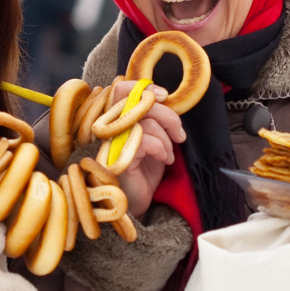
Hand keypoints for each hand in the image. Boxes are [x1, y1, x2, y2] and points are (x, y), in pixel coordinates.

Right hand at [103, 81, 185, 217]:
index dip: (143, 87)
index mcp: (116, 120)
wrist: (138, 204)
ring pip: (148, 122)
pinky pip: (146, 141)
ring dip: (167, 139)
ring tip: (169, 155)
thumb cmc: (145, 170)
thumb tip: (165, 99)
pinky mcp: (118, 158)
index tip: (163, 95)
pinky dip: (161, 149)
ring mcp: (112, 143)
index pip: (121, 89)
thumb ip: (153, 119)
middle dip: (168, 116)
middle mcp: (110, 128)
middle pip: (139, 102)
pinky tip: (163, 160)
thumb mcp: (152, 139)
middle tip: (179, 134)